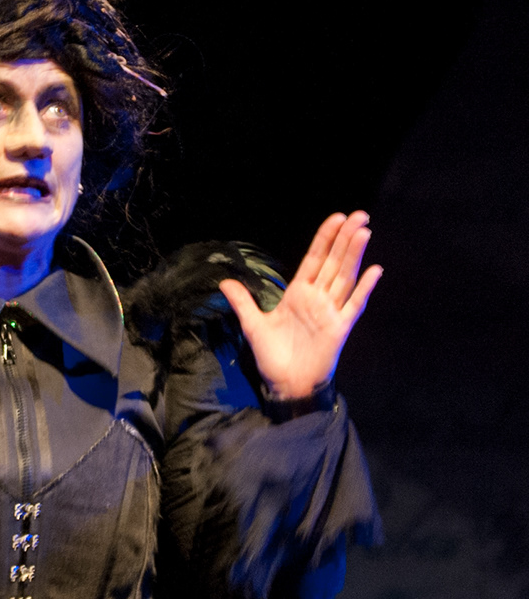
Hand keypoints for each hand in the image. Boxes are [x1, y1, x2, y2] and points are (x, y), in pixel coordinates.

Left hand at [218, 210, 382, 400]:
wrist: (286, 383)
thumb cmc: (274, 356)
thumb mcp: (253, 325)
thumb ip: (242, 302)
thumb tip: (223, 282)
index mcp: (298, 294)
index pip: (314, 259)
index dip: (324, 239)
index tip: (336, 218)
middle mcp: (317, 299)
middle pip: (333, 262)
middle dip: (344, 239)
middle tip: (359, 215)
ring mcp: (330, 311)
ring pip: (345, 277)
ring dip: (354, 255)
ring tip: (364, 231)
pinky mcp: (339, 328)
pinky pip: (354, 304)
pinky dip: (364, 288)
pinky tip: (374, 270)